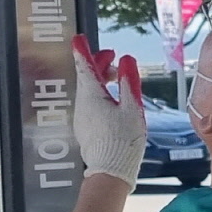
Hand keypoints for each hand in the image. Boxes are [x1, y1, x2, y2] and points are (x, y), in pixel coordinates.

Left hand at [71, 33, 145, 185]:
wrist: (110, 173)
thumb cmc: (124, 141)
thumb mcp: (132, 108)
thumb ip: (129, 81)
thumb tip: (127, 59)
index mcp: (92, 95)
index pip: (84, 66)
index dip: (82, 50)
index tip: (79, 38)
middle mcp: (82, 104)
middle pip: (86, 77)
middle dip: (98, 63)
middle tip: (112, 55)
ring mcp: (81, 117)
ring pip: (88, 90)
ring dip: (101, 79)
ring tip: (116, 76)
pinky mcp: (85, 128)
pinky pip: (89, 103)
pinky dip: (99, 93)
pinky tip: (112, 98)